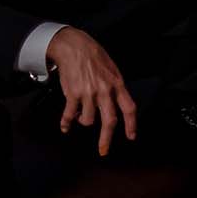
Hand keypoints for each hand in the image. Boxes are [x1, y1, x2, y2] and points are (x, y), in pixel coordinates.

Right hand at [44, 27, 136, 156]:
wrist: (75, 47)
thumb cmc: (95, 57)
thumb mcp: (112, 70)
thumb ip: (115, 88)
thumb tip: (117, 104)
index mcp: (117, 84)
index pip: (129, 107)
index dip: (131, 124)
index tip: (131, 136)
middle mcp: (105, 91)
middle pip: (110, 120)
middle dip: (106, 138)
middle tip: (103, 150)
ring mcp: (88, 93)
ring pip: (88, 120)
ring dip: (84, 121)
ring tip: (80, 118)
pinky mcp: (73, 94)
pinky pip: (69, 114)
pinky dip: (66, 123)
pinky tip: (65, 126)